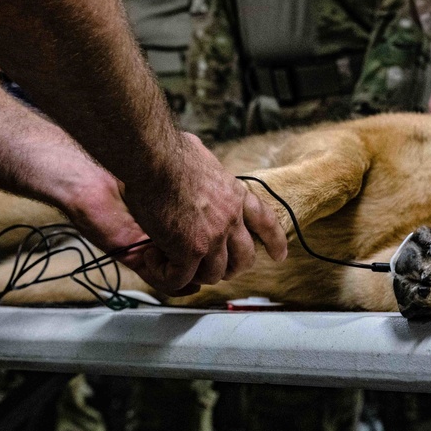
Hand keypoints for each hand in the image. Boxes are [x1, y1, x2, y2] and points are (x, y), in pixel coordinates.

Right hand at [123, 134, 287, 295]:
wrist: (154, 158)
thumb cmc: (170, 152)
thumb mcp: (206, 161)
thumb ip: (211, 175)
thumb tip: (202, 166)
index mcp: (235, 196)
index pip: (266, 222)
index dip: (275, 242)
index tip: (278, 256)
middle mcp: (230, 219)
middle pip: (244, 259)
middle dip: (231, 269)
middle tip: (214, 270)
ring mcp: (212, 237)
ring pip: (214, 275)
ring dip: (194, 273)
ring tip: (172, 263)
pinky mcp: (189, 250)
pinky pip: (180, 278)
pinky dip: (165, 274)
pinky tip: (152, 259)